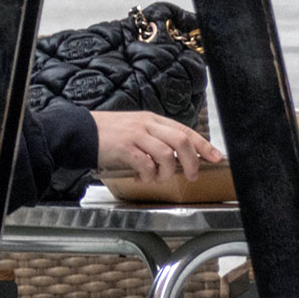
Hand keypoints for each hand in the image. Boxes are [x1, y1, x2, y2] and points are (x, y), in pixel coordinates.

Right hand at [91, 111, 222, 180]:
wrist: (82, 131)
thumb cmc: (109, 133)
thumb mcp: (136, 129)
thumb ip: (155, 138)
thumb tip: (176, 156)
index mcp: (153, 120)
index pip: (185, 130)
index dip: (203, 145)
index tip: (216, 156)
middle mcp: (147, 124)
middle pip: (181, 141)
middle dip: (192, 161)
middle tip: (190, 175)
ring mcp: (137, 135)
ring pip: (166, 155)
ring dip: (166, 172)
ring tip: (157, 178)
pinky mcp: (125, 147)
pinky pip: (146, 164)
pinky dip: (148, 175)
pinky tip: (142, 177)